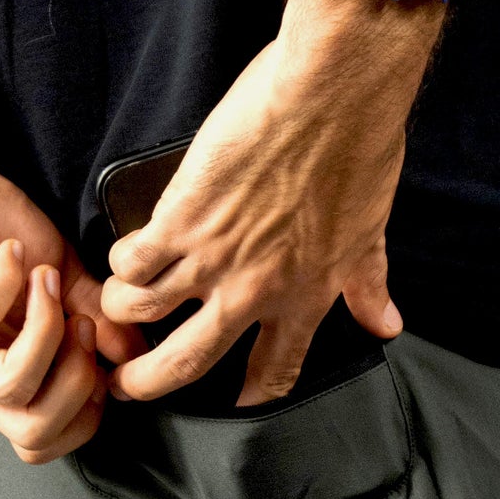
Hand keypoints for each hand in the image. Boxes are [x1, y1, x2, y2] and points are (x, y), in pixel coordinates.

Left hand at [0, 127, 138, 464]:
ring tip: (46, 281)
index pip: (44, 438)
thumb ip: (92, 311)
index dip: (87, 407)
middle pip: (32, 433)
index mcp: (1, 370)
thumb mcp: (57, 268)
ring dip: (48, 330)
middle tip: (81, 322)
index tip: (101, 349)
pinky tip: (11, 253)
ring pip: (9, 389)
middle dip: (78, 379)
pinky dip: (7, 283)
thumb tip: (133, 350)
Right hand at [100, 0, 439, 405]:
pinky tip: (123, 252)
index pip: (277, 369)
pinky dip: (122, 259)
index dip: (253, 395)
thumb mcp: (370, 230)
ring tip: (113, 306)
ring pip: (144, 310)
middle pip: (187, 363)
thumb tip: (386, 323)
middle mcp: (255, 290)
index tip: (237, 403)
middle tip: (125, 388)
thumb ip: (367, 283)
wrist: (334, 94)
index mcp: (305, 295)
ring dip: (122, 311)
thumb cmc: (359, 150)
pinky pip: (134, 258)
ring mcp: (213, 257)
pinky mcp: (181, 217)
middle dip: (149, 383)